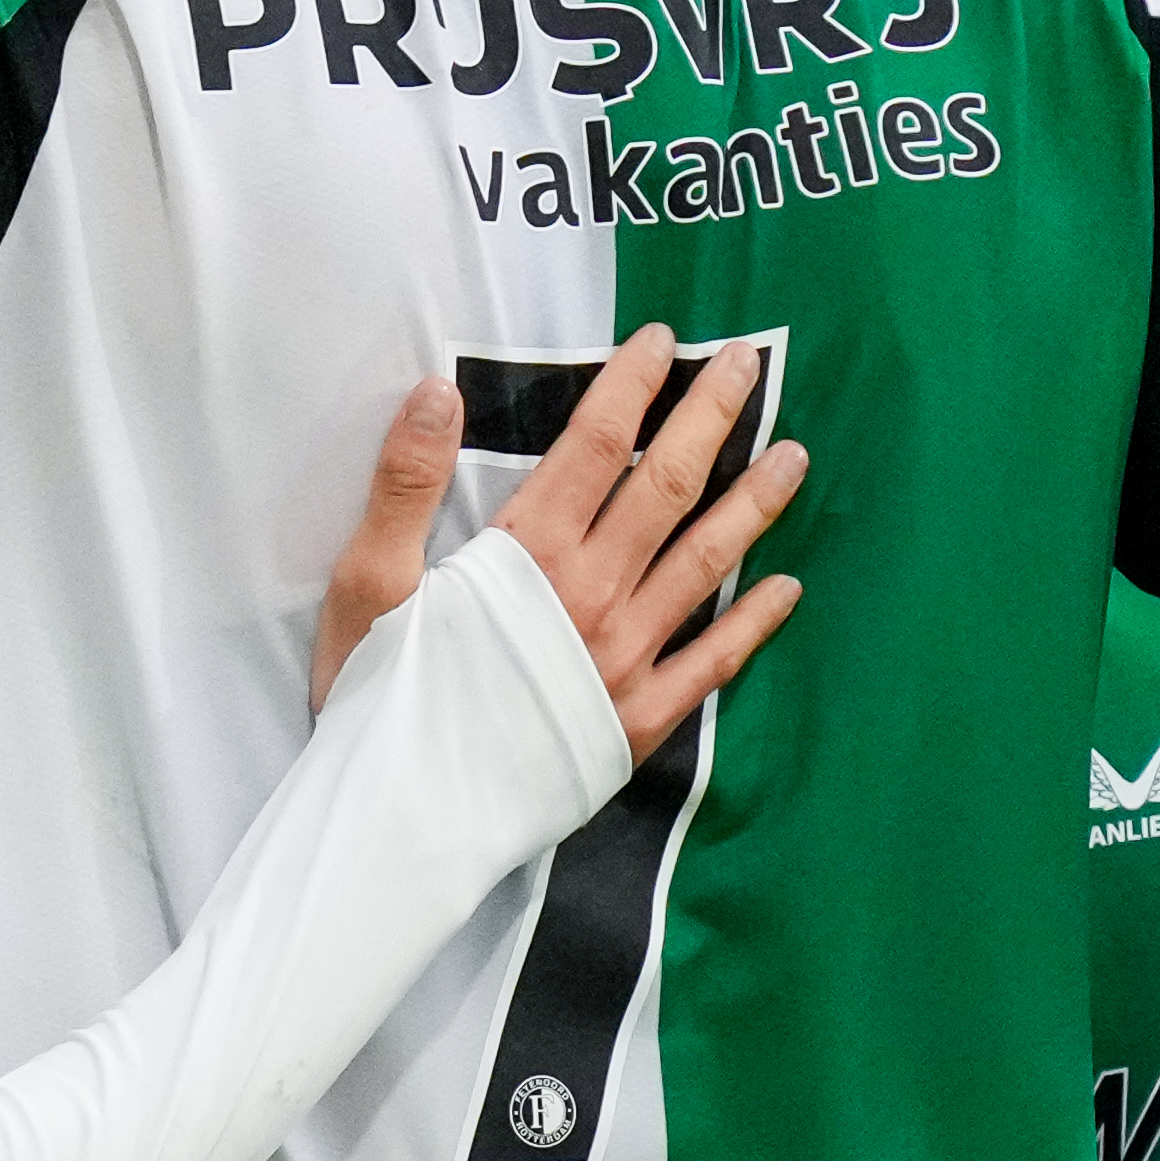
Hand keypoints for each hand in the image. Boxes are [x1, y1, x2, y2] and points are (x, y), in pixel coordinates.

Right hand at [315, 326, 805, 753]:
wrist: (402, 819)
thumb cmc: (372, 701)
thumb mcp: (365, 584)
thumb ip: (403, 484)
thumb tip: (437, 392)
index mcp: (525, 555)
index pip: (594, 446)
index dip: (631, 387)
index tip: (663, 341)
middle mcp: (590, 595)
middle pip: (665, 488)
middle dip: (710, 419)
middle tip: (750, 365)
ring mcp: (623, 658)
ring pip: (704, 562)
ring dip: (753, 504)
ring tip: (794, 457)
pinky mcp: (637, 720)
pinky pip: (711, 662)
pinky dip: (753, 623)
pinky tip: (787, 588)